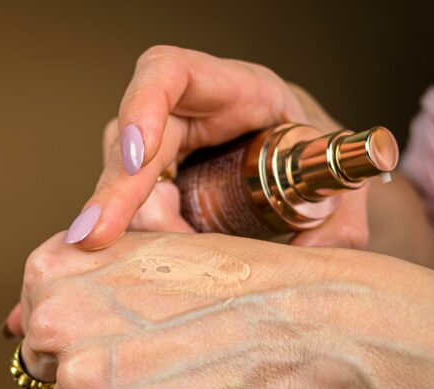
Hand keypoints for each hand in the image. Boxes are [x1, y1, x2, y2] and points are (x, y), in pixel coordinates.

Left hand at [11, 231, 433, 388]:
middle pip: (45, 370)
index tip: (119, 326)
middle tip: (150, 353)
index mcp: (52, 269)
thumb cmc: (224, 280)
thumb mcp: (138, 250)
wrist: (292, 320)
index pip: (33, 318)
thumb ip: (74, 280)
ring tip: (169, 377)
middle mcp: (54, 322)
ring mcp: (83, 379)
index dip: (78, 329)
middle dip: (88, 369)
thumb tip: (12, 329)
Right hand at [65, 46, 369, 249]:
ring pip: (120, 186)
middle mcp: (180, 117)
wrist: (303, 167)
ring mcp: (156, 153)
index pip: (168, 74)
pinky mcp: (147, 189)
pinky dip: (137, 244)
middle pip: (126, 143)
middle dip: (112, 193)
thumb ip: (339, 212)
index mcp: (229, 89)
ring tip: (162, 269)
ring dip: (133, 230)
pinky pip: (130, 214)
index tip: (139, 156)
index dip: (143, 107)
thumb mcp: (335, 173)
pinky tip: (149, 267)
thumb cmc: (314, 153)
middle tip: (94, 238)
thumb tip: (315, 251)